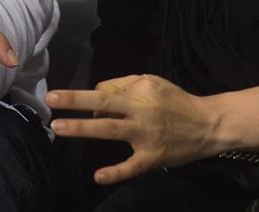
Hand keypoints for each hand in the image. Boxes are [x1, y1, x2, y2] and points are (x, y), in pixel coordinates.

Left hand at [47, 74, 221, 183]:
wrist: (208, 124)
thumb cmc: (176, 101)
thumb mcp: (152, 82)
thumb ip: (124, 86)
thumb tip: (96, 99)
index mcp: (139, 91)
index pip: (105, 90)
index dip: (87, 96)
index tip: (71, 101)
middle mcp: (140, 111)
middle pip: (103, 103)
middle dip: (75, 102)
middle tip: (50, 99)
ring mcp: (145, 135)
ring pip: (109, 129)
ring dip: (83, 128)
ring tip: (59, 127)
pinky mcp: (152, 157)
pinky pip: (131, 166)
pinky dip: (115, 172)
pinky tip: (98, 176)